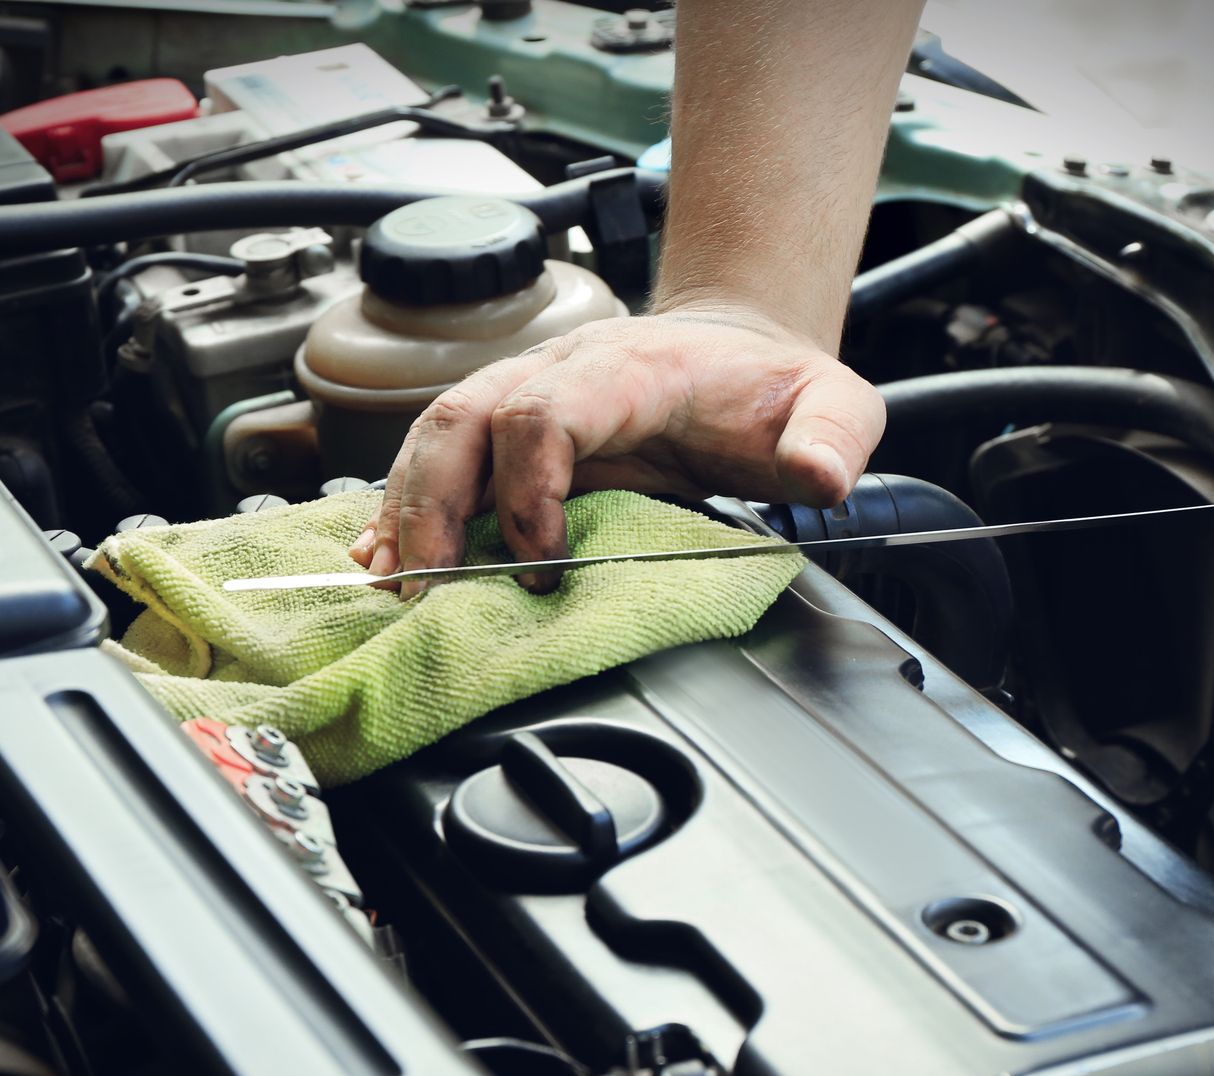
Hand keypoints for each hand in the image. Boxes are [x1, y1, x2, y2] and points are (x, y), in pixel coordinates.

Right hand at [347, 305, 884, 594]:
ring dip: (405, 507)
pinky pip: (436, 455)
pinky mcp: (507, 430)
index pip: (544, 412)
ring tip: (391, 578)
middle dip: (435, 504)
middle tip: (430, 585)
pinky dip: (402, 505)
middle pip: (462, 417)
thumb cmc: (770, 388)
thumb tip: (822, 475)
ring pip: (435, 433)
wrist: (740, 351)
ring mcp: (524, 394)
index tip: (546, 561)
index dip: (529, 487)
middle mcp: (558, 373)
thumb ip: (833, 435)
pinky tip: (380, 552)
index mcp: (627, 369)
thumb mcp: (831, 403)